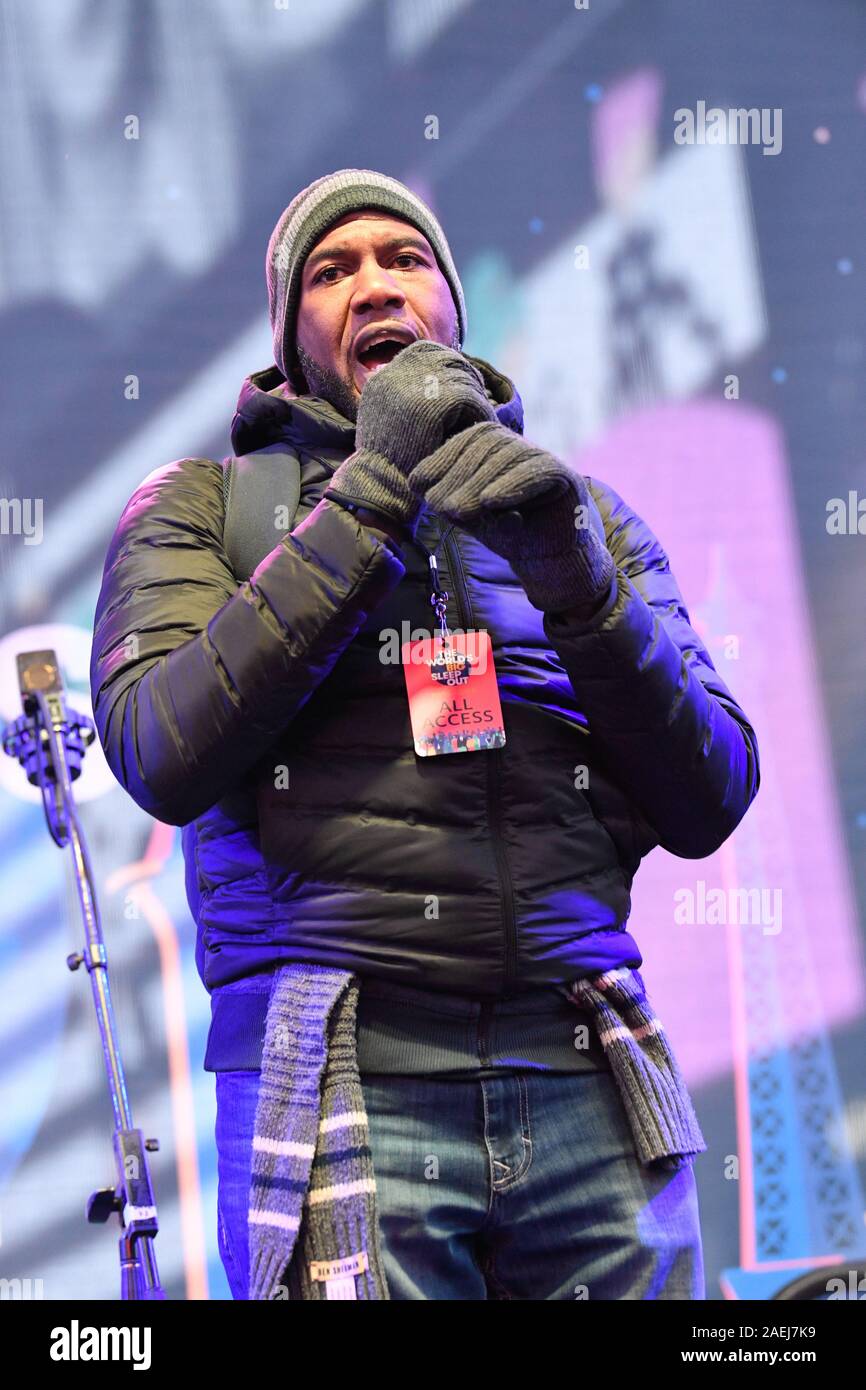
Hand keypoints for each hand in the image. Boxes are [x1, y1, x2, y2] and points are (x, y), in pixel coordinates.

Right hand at [356, 338, 496, 469]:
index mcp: (383, 378)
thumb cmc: (389, 464)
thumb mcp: (387, 421)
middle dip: (466, 376)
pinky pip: (470, 398)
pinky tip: (483, 428)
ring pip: (461, 378)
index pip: (424, 351)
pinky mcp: (432, 404)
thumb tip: (433, 379)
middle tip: (478, 398)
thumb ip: (403, 397)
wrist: (382, 487)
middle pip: (445, 358)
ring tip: (481, 416)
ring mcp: (412, 388)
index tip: (461, 381)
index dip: (447, 362)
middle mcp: (395, 375)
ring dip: (475, 396)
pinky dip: (480, 412)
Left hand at [407, 420, 615, 613]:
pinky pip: (538, 471)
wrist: (549, 561)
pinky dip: (512, 485)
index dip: (442, 458)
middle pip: (488, 444)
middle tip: (438, 505)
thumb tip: (417, 481)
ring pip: (510, 455)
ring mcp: (546, 459)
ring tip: (458, 511)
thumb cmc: (510, 535)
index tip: (418, 483)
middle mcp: (523, 448)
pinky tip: (490, 501)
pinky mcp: (566, 476)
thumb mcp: (472, 517)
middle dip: (458, 474)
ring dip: (479, 483)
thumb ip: (450, 498)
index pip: (470, 440)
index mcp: (499, 450)